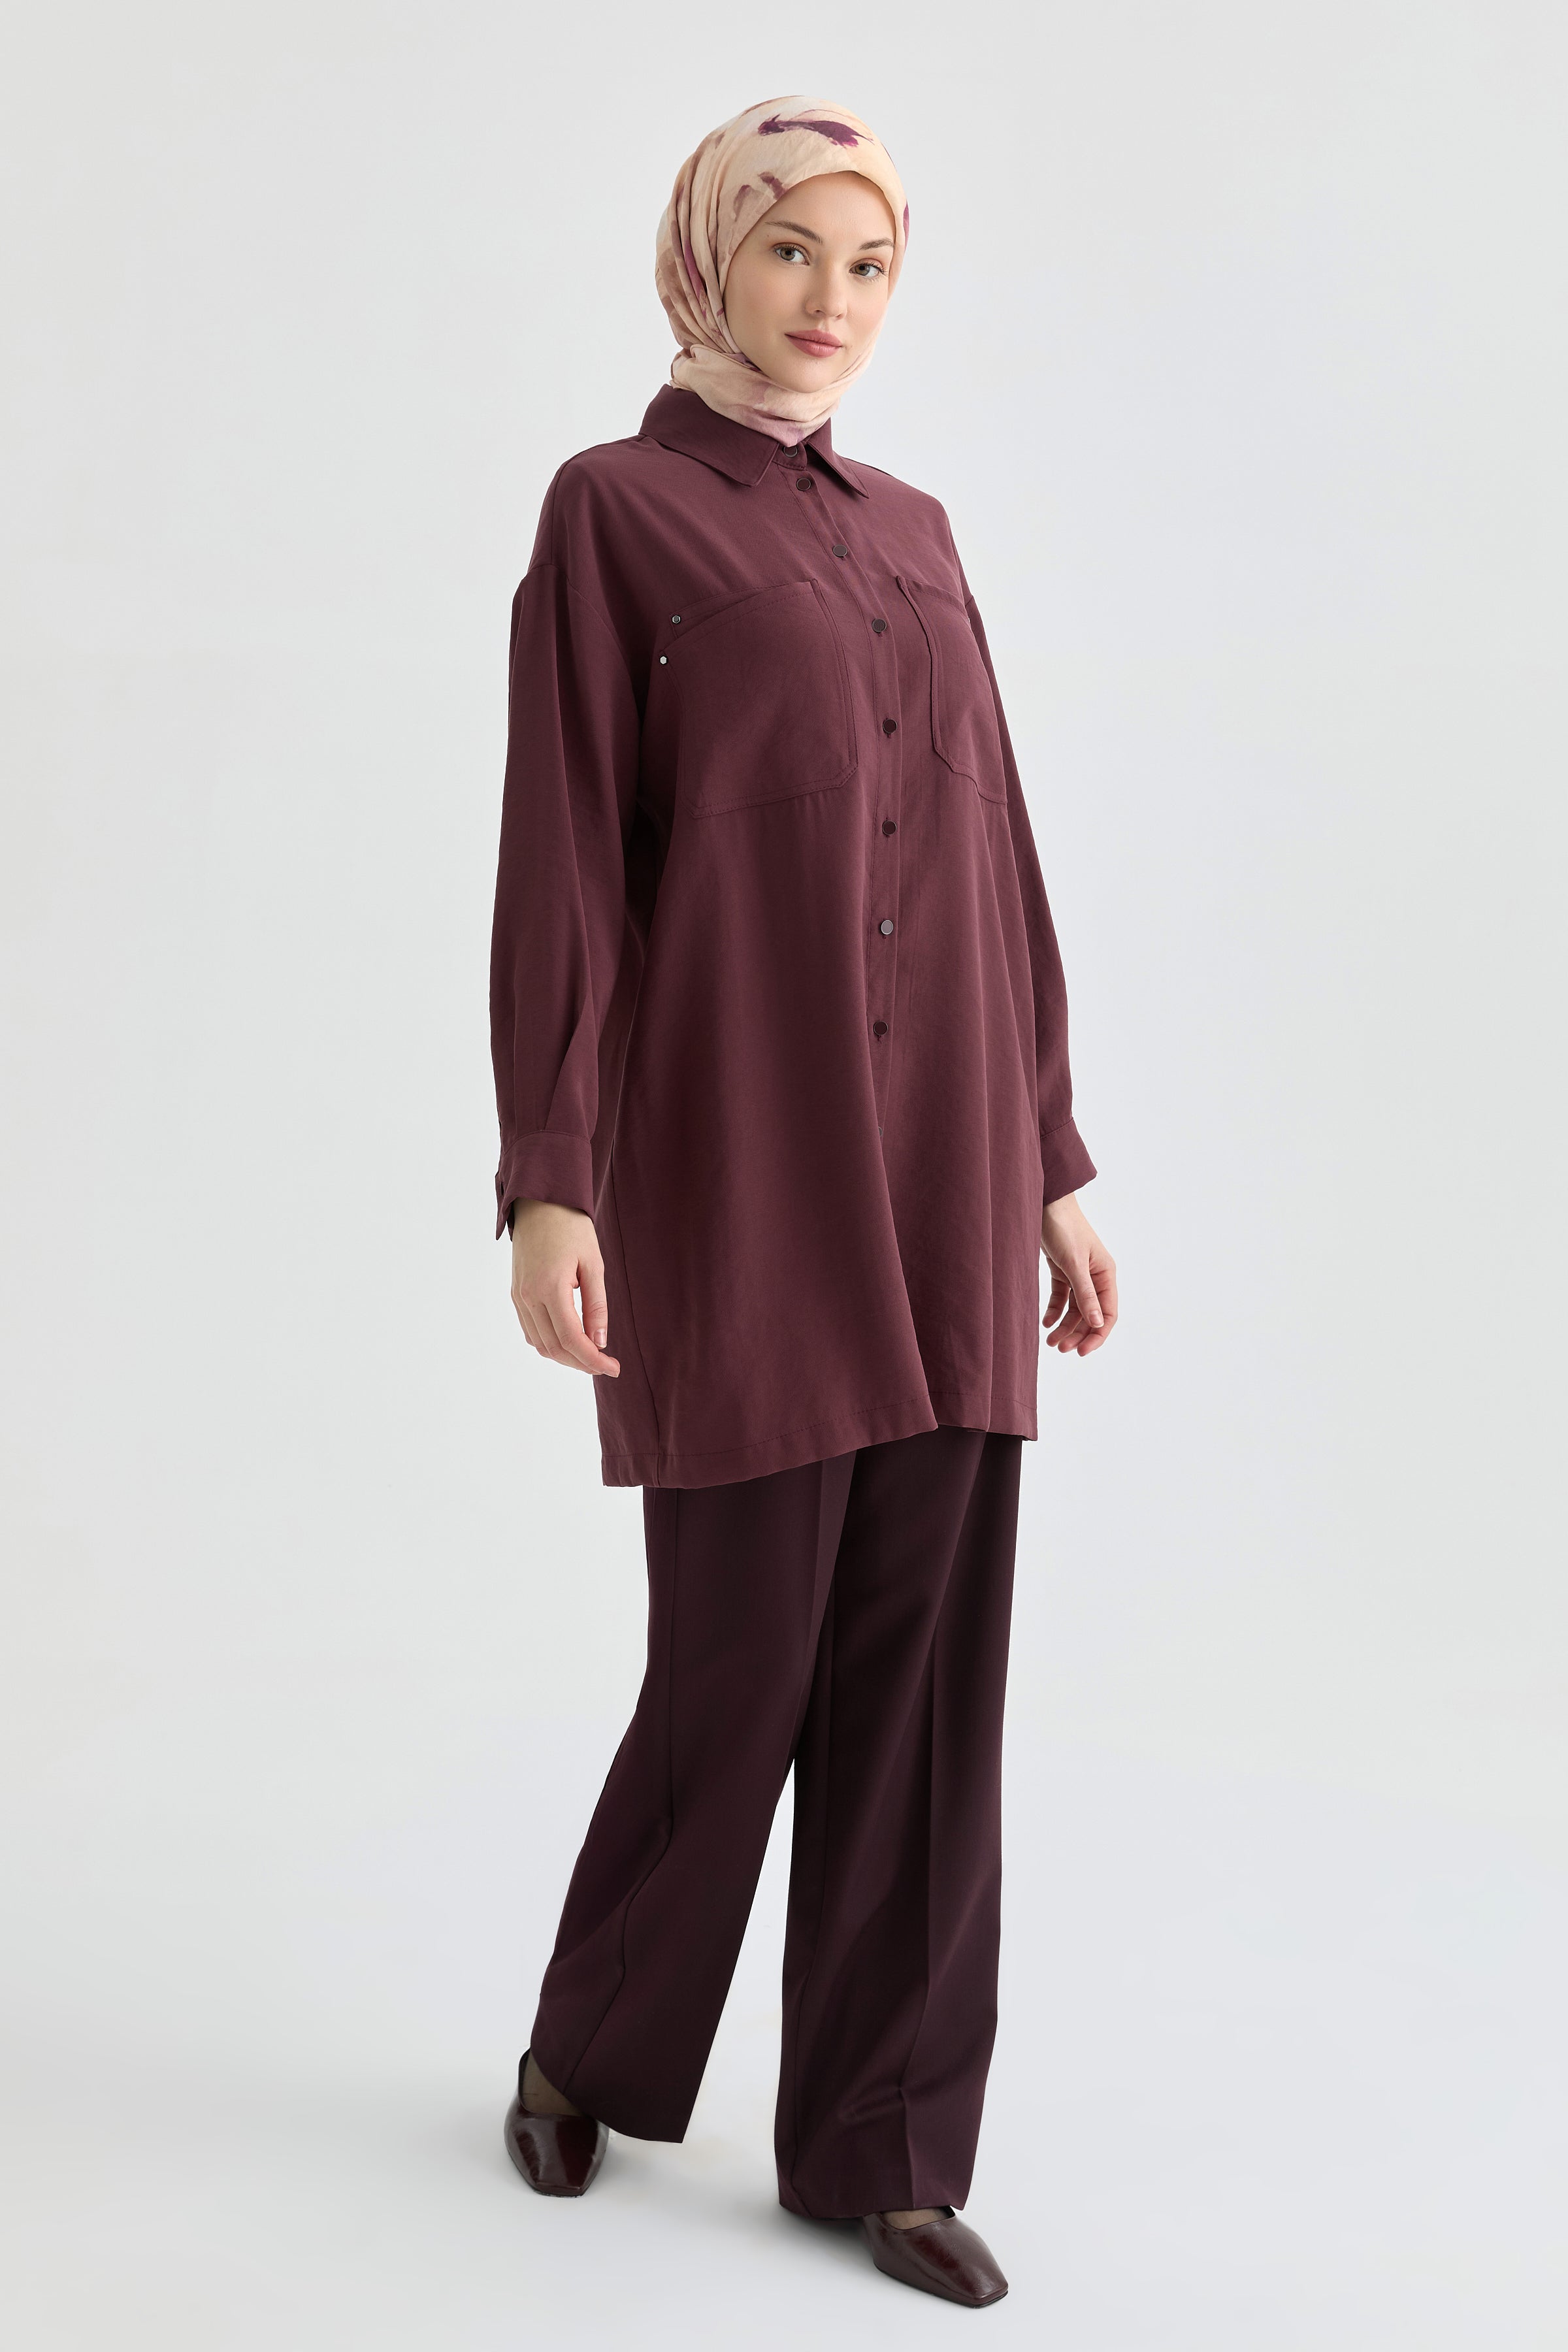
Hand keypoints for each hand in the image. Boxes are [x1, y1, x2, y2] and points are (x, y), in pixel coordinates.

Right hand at [509, 1199, 620, 1376]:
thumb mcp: (593, 1264)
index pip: (571, 1339)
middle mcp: (529, 1297)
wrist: (540, 1203)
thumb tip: (600, 1342)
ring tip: (590, 1356)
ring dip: (565, 1357)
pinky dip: (549, 1344)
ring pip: (539, 1344)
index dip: (593, 1360)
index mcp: (550, 1288)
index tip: (614, 1368)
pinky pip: (530, 1331)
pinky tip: (568, 1341)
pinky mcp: (515, 1294)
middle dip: (581, 1363)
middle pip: (554, 1348)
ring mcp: (518, 1297)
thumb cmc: (572, 1228)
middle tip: (605, 1366)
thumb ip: (596, 1305)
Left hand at [1041, 1194, 1116, 1356]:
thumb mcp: (1074, 1264)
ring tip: (1050, 1341)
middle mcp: (1095, 1277)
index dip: (1097, 1335)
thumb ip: (1085, 1294)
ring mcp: (1078, 1274)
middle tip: (1060, 1349)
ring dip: (1064, 1326)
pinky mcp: (1062, 1270)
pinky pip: (1061, 1297)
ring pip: (1075, 1309)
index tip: (1081, 1351)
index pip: (1108, 1313)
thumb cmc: (1064, 1228)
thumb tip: (1097, 1322)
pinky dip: (1054, 1311)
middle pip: (1091, 1314)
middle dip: (1077, 1333)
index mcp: (1105, 1274)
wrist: (1045, 1203)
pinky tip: (1045, 1323)